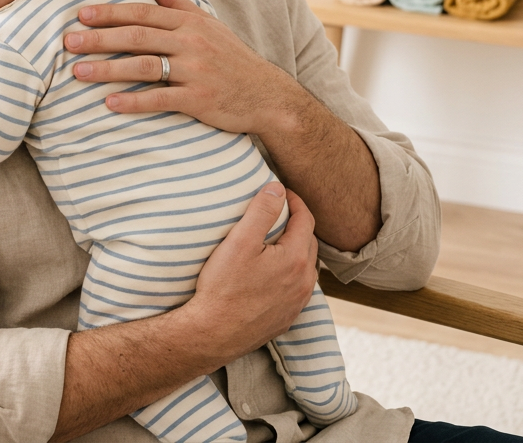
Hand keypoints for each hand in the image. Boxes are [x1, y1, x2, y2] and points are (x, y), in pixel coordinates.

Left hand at [65, 0, 299, 133]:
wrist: (266, 95)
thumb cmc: (231, 58)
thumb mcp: (207, 24)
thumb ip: (175, 0)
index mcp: (189, 22)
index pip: (143, 12)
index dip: (111, 12)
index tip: (81, 14)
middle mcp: (191, 42)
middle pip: (138, 36)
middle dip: (100, 38)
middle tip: (68, 41)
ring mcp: (195, 71)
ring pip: (144, 66)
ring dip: (108, 69)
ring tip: (78, 73)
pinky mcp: (199, 99)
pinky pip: (161, 99)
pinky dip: (134, 101)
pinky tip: (110, 104)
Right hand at [182, 184, 318, 363]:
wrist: (212, 334)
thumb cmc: (223, 288)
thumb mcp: (239, 241)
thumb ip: (262, 211)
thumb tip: (278, 188)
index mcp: (296, 259)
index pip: (306, 219)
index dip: (295, 201)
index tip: (281, 192)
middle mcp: (304, 282)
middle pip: (310, 243)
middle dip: (298, 224)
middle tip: (279, 213)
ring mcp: (297, 303)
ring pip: (307, 268)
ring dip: (298, 251)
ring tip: (279, 242)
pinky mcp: (286, 318)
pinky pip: (298, 290)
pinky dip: (292, 275)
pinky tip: (275, 274)